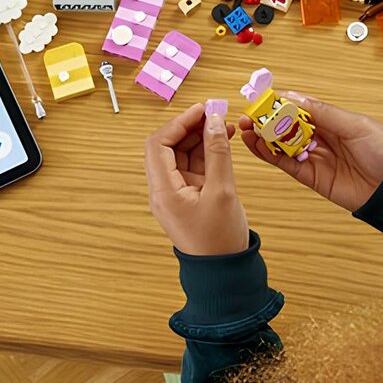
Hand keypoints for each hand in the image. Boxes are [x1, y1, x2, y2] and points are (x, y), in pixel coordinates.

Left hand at [144, 101, 248, 255]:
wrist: (224, 272)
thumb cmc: (220, 240)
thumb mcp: (222, 191)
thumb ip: (218, 153)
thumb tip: (214, 121)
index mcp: (163, 191)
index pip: (158, 144)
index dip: (179, 122)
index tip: (202, 110)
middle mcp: (164, 191)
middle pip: (168, 147)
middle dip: (190, 127)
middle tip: (215, 113)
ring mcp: (176, 194)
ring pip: (182, 155)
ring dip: (200, 138)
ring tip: (223, 125)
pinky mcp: (189, 197)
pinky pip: (193, 167)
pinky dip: (206, 152)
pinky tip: (222, 142)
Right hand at [239, 92, 382, 212]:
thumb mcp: (355, 125)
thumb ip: (324, 113)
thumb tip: (295, 97)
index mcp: (334, 120)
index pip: (301, 106)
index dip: (280, 100)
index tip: (261, 95)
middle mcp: (322, 137)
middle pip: (287, 125)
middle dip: (267, 118)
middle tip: (248, 113)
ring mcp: (315, 157)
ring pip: (282, 144)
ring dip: (262, 136)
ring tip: (244, 128)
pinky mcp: (311, 177)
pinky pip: (285, 163)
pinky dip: (268, 155)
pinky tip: (254, 145)